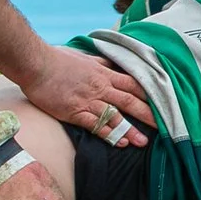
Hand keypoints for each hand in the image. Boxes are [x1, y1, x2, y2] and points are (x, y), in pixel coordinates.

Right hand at [27, 43, 156, 148]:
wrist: (36, 64)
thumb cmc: (58, 59)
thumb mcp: (86, 57)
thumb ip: (102, 63)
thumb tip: (114, 63)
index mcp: (104, 74)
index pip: (134, 84)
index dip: (150, 95)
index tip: (164, 103)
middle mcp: (100, 88)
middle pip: (131, 102)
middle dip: (148, 115)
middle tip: (165, 127)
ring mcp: (88, 101)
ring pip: (115, 117)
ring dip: (131, 130)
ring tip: (143, 143)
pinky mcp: (74, 112)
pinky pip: (95, 125)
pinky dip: (109, 135)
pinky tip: (119, 143)